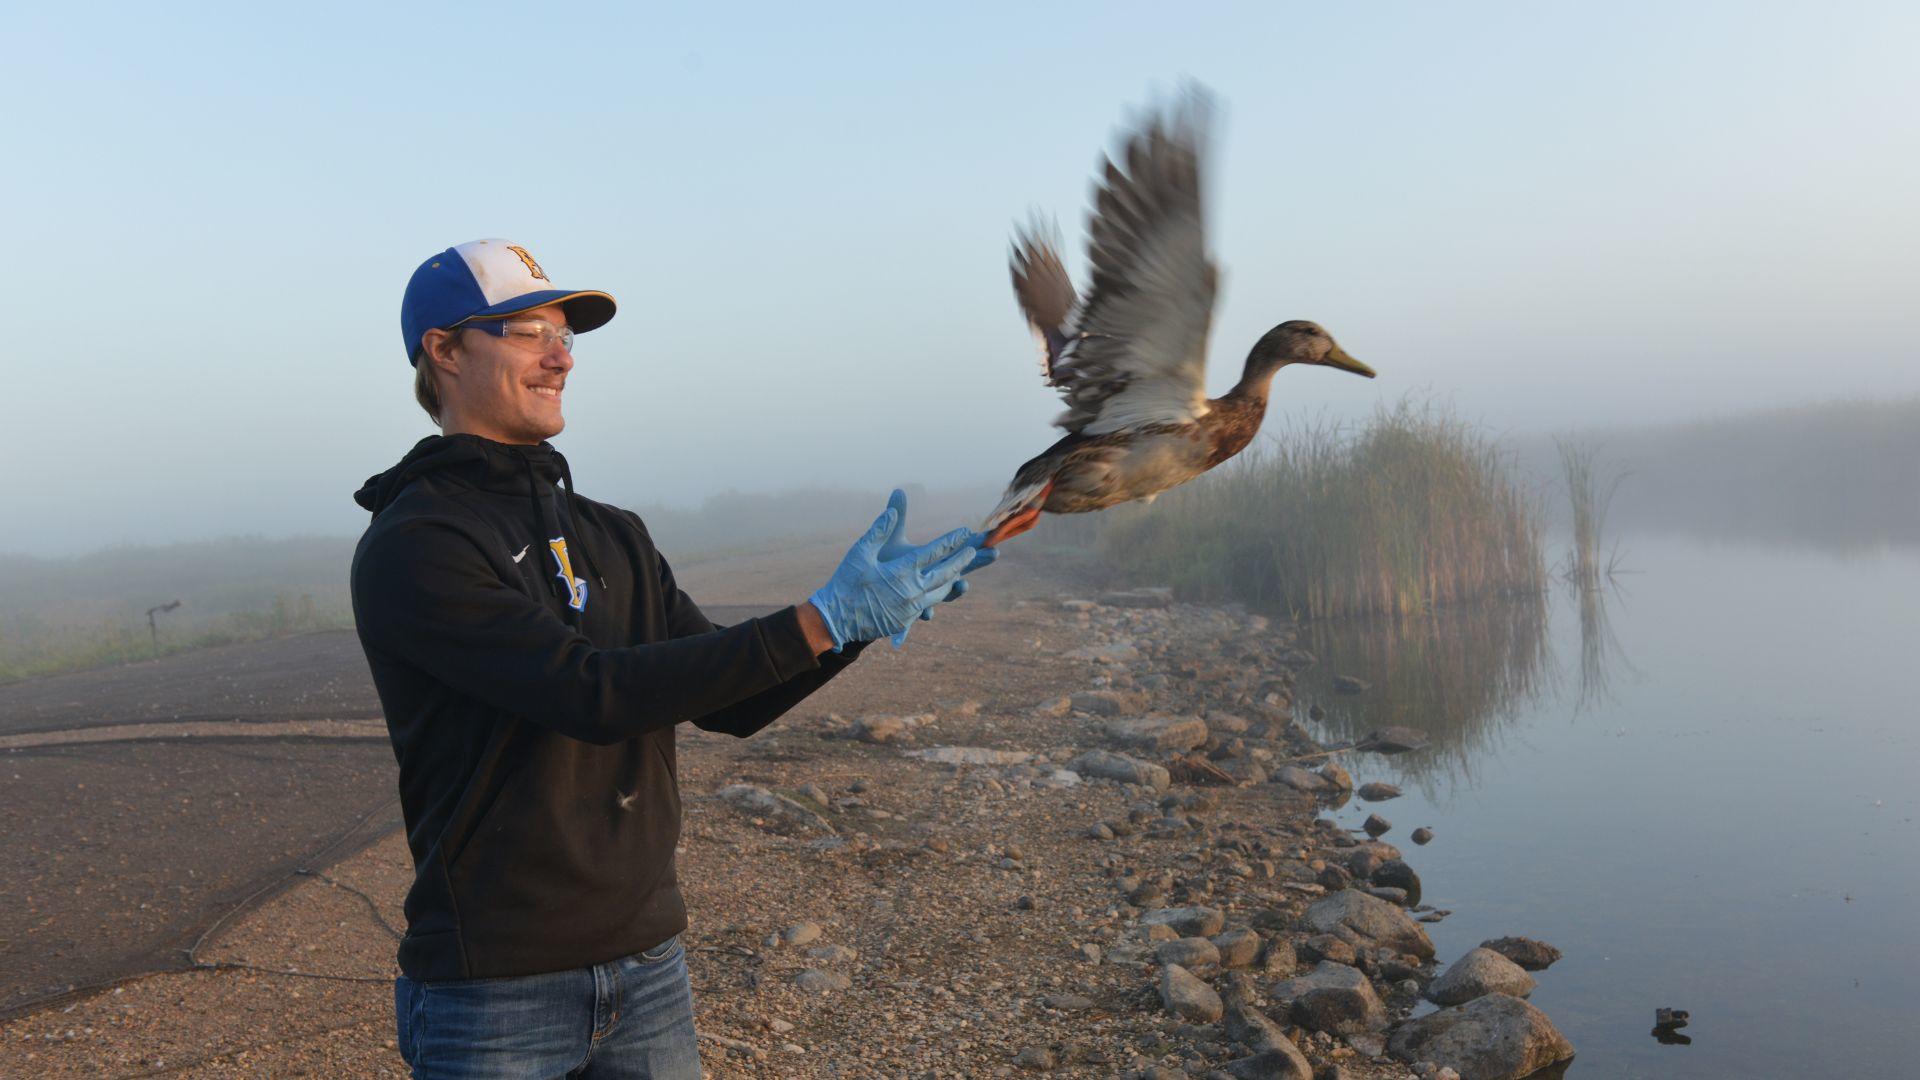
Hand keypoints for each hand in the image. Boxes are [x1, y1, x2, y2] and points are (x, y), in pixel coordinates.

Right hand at [807, 489, 990, 650]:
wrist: (837, 619)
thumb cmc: (846, 582)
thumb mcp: (860, 552)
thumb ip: (879, 530)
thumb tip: (892, 510)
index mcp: (902, 571)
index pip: (933, 552)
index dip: (951, 540)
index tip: (965, 530)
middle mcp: (911, 590)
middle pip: (944, 572)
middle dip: (962, 560)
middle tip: (974, 550)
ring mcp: (911, 608)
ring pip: (940, 592)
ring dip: (952, 580)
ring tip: (961, 572)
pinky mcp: (905, 620)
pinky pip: (927, 606)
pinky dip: (936, 597)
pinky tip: (940, 592)